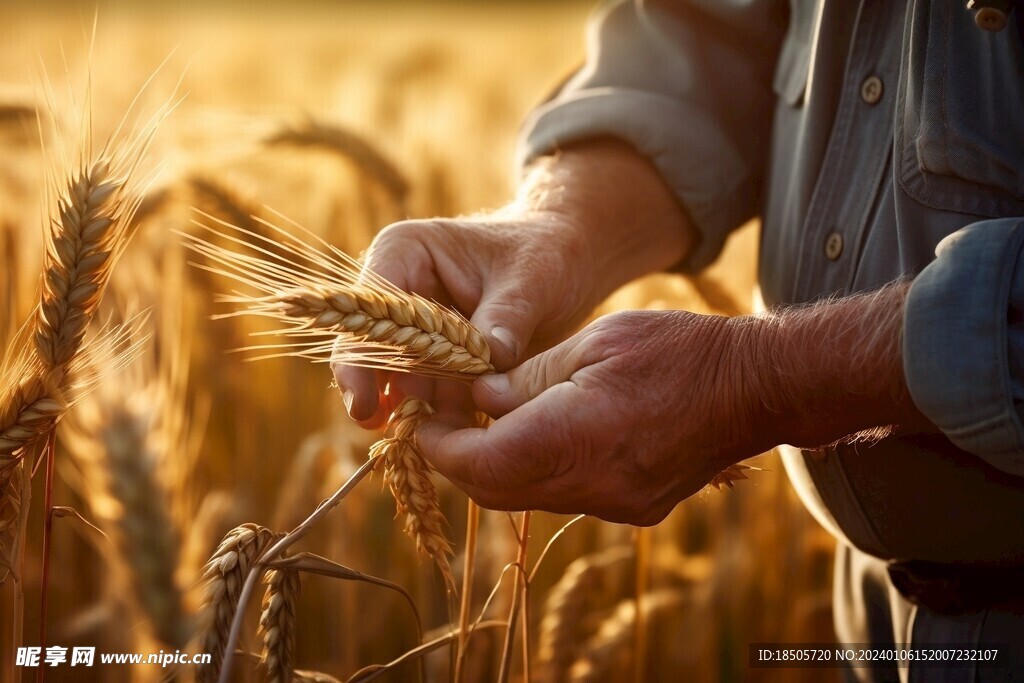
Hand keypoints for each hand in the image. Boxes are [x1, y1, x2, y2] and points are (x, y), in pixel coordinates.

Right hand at [332, 208, 599, 428]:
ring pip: (402, 384)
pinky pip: (433, 397)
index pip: (368, 310)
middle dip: (389, 398)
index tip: (365, 407)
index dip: (361, 360)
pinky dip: (445, 420)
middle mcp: (401, 294)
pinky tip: (460, 445)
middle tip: (405, 438)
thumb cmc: (545, 252)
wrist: (568, 261)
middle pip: (374, 354)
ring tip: (444, 447)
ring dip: (420, 416)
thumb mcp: (532, 278)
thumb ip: (506, 316)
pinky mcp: (440, 363)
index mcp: (406, 253)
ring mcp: (418, 332)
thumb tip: (490, 359)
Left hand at [415, 309, 772, 525]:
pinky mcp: (633, 507)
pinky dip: (537, 470)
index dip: (438, 444)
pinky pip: (564, 496)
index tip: (420, 417)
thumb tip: (478, 397)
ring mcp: (616, 504)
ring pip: (527, 498)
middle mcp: (593, 485)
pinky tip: (538, 433)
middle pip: (495, 491)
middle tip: (441, 422)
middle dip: (459, 459)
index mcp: (576, 437)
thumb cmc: (678, 350)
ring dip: (496, 466)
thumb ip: (527, 377)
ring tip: (484, 422)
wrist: (757, 387)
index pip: (477, 462)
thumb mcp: (594, 341)